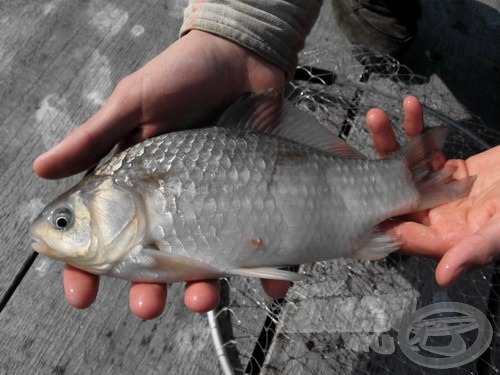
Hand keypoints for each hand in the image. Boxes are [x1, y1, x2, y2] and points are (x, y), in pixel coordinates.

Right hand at [34, 30, 286, 318]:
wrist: (241, 58)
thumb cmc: (183, 75)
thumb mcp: (132, 103)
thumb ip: (94, 139)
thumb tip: (43, 169)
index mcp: (134, 183)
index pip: (103, 233)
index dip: (88, 267)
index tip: (81, 293)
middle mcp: (170, 200)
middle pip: (152, 258)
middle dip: (146, 288)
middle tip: (146, 306)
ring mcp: (209, 202)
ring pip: (200, 258)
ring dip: (198, 288)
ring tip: (200, 298)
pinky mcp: (246, 197)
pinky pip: (253, 238)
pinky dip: (262, 265)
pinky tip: (268, 283)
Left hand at [367, 96, 499, 286]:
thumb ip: (475, 251)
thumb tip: (443, 277)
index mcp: (445, 238)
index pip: (401, 232)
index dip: (376, 216)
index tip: (352, 195)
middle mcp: (438, 217)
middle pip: (394, 195)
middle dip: (372, 170)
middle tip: (349, 149)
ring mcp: (442, 192)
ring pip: (405, 168)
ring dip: (390, 141)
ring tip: (376, 116)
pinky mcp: (452, 169)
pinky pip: (428, 150)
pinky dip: (418, 129)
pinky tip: (410, 108)